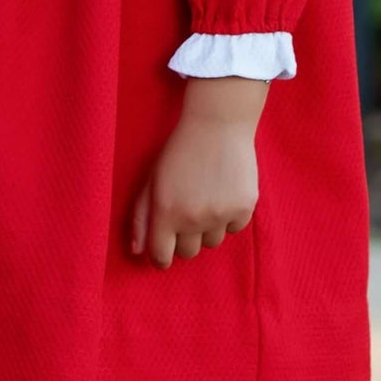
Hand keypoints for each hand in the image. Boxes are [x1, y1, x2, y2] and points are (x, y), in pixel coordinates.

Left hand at [128, 76, 266, 269]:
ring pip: (212, 242)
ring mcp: (220, 214)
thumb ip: (141, 217)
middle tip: (185, 215)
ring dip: (207, 229)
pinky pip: (234, 228)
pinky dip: (229, 218)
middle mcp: (193, 219)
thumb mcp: (151, 180)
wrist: (217, 124)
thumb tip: (137, 251)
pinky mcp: (244, 207)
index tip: (164, 248)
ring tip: (205, 199)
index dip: (161, 256)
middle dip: (184, 240)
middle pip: (188, 253)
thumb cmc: (179, 151)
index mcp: (165, 212)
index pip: (161, 257)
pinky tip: (223, 194)